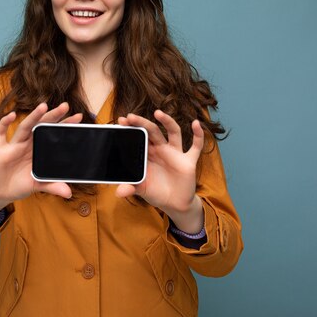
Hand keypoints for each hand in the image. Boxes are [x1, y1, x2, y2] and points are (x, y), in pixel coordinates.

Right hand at [0, 102, 81, 222]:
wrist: (0, 192)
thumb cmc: (20, 185)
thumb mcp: (38, 186)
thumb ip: (52, 187)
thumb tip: (68, 193)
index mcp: (38, 150)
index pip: (53, 134)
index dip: (64, 126)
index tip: (78, 117)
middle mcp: (28, 144)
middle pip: (41, 126)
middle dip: (53, 116)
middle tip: (65, 106)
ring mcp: (14, 145)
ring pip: (24, 127)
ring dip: (33, 117)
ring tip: (43, 106)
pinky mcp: (0, 150)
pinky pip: (1, 134)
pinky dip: (4, 124)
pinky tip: (11, 115)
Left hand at [115, 110, 204, 231]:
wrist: (174, 204)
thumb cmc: (156, 192)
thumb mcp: (141, 190)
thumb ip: (130, 189)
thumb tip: (118, 192)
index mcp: (148, 154)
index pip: (140, 137)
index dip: (132, 129)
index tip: (121, 121)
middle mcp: (161, 150)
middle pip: (152, 131)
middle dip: (142, 123)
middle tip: (130, 116)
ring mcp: (175, 153)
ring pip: (173, 132)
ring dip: (167, 121)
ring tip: (158, 113)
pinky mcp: (188, 161)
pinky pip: (196, 146)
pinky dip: (198, 135)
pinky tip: (196, 123)